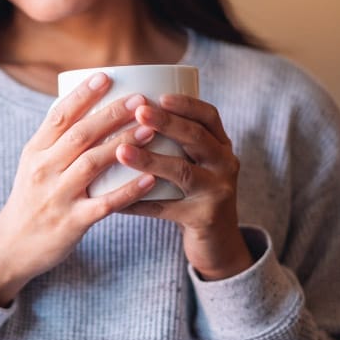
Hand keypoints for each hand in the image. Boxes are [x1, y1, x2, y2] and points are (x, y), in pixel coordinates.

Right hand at [0, 73, 155, 305]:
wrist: (11, 247)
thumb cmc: (31, 201)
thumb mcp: (33, 166)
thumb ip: (56, 140)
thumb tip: (84, 105)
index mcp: (35, 152)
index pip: (58, 116)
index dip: (83, 95)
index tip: (106, 76)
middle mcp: (44, 170)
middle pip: (80, 135)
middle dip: (111, 115)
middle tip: (140, 100)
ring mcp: (57, 197)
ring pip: (93, 164)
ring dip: (123, 145)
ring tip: (150, 130)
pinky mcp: (72, 222)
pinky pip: (105, 203)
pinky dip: (129, 191)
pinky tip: (150, 179)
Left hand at [115, 94, 252, 280]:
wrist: (217, 243)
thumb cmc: (192, 194)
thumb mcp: (193, 163)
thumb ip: (172, 142)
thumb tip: (121, 111)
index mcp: (220, 146)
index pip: (209, 117)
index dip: (186, 104)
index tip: (160, 95)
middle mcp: (224, 165)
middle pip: (197, 138)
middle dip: (167, 123)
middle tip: (138, 112)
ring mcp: (216, 193)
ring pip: (183, 172)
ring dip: (150, 160)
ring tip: (121, 151)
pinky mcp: (203, 219)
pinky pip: (165, 209)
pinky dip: (138, 202)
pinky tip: (114, 199)